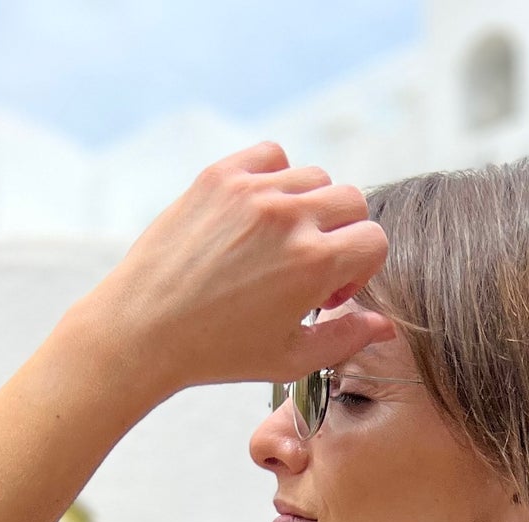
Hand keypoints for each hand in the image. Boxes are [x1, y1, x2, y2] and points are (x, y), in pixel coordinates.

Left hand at [86, 142, 392, 403]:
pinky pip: (271, 155)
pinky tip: (258, 214)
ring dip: (309, 206)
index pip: (375, 239)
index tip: (331, 292)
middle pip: (351, 200)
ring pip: (313, 176)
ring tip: (278, 244)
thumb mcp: (290, 359)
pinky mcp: (220, 176)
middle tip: (308, 268)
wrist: (144, 329)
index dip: (361, 269)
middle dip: (342, 234)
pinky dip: (275, 177)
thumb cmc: (217, 353)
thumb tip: (384, 326)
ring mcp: (253, 191)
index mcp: (313, 263)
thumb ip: (346, 339)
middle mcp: (288, 217)